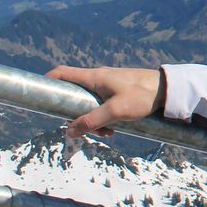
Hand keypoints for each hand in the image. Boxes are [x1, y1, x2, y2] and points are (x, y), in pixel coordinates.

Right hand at [45, 65, 164, 137]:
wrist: (168, 90)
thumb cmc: (142, 96)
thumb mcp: (115, 111)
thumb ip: (91, 121)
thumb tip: (68, 132)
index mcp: (94, 77)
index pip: (62, 73)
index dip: (46, 82)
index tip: (38, 96)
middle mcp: (98, 79)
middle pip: (74, 97)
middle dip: (76, 117)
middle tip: (89, 131)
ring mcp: (108, 86)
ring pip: (89, 106)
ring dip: (93, 122)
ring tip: (109, 133)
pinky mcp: (117, 93)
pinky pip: (102, 107)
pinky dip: (104, 119)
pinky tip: (115, 129)